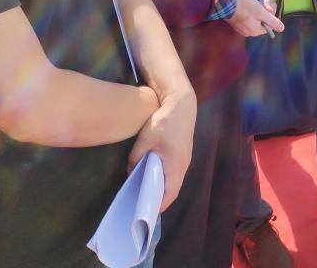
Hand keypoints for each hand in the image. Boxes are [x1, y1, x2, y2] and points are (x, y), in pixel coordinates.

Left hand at [127, 88, 195, 211]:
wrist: (182, 104)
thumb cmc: (165, 121)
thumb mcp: (146, 138)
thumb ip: (136, 156)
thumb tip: (130, 171)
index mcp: (175, 163)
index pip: (170, 192)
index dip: (160, 204)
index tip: (147, 212)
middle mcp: (183, 164)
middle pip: (173, 189)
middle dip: (160, 199)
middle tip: (144, 205)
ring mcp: (186, 158)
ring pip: (176, 180)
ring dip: (164, 188)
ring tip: (148, 193)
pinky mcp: (185, 153)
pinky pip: (177, 172)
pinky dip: (167, 179)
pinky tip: (155, 175)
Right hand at [228, 0, 284, 36]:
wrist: (226, 4)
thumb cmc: (246, 8)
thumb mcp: (262, 12)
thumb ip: (272, 21)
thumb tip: (282, 29)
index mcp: (255, 31)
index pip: (268, 26)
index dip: (271, 16)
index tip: (271, 6)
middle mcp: (248, 33)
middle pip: (261, 24)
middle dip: (265, 14)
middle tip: (264, 3)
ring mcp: (240, 29)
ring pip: (254, 21)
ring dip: (258, 12)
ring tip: (257, 3)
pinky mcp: (235, 23)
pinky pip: (246, 19)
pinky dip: (250, 13)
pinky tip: (249, 5)